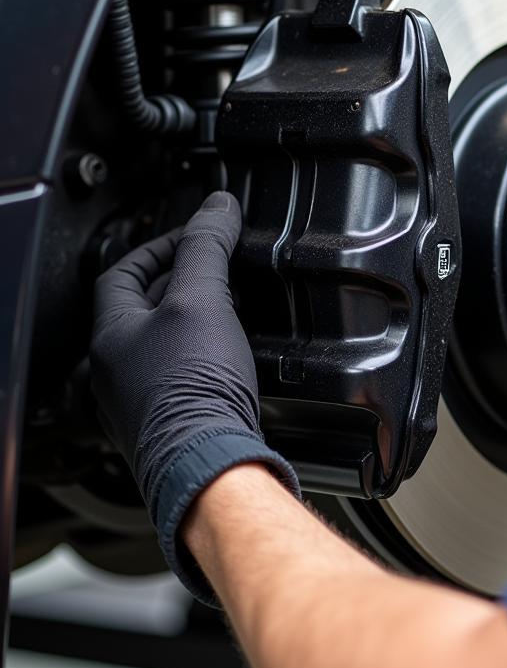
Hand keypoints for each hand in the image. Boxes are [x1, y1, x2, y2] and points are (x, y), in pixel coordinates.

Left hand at [90, 190, 298, 602]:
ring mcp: (141, 399)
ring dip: (194, 318)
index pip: (123, 271)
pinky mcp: (171, 422)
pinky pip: (180, 374)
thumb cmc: (194, 388)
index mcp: (112, 334)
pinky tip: (232, 354)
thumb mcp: (203, 300)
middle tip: (220, 266)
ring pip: (162, 342)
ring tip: (231, 304)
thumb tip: (219, 206)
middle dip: (181, 280)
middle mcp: (117, 368)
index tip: (196, 237)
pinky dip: (204, 354)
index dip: (160, 247)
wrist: (212, 461)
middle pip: (142, 306)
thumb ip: (207, 248)